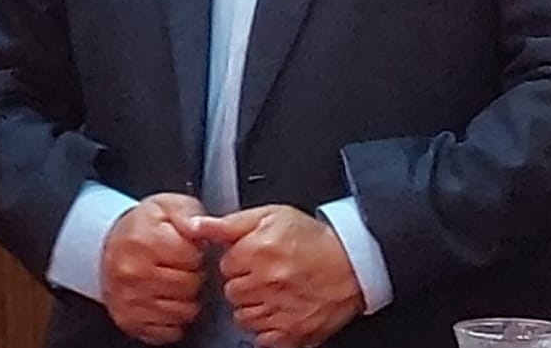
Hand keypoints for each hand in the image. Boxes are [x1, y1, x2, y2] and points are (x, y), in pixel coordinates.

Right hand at [99, 193, 206, 344]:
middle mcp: (132, 273)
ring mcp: (129, 300)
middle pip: (189, 286)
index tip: (185, 249)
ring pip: (182, 312)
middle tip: (179, 266)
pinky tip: (166, 300)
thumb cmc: (143, 228)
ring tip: (173, 282)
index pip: (192, 258)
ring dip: (185, 299)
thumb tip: (197, 228)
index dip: (196, 253)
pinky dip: (173, 319)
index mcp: (143, 242)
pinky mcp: (129, 321)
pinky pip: (168, 331)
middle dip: (192, 276)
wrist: (109, 245)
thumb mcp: (166, 206)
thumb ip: (188, 213)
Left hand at [189, 206, 363, 347]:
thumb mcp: (270, 216)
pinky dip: (268, 329)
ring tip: (273, 293)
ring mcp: (281, 310)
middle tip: (265, 276)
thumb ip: (229, 223)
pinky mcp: (295, 332)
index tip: (252, 259)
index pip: (224, 266)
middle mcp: (267, 282)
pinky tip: (279, 312)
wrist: (354, 262)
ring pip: (243, 318)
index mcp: (257, 252)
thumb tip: (196, 226)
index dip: (237, 262)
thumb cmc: (313, 238)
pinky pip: (263, 339)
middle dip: (244, 285)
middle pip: (232, 293)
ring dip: (254, 308)